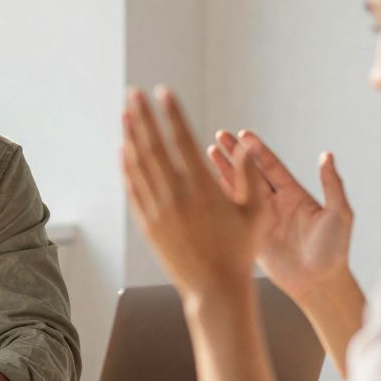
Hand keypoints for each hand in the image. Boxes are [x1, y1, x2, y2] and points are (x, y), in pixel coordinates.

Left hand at [121, 87, 270, 304]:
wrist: (214, 288)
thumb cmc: (241, 250)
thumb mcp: (256, 212)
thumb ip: (249, 176)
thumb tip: (246, 145)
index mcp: (203, 187)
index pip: (182, 140)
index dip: (172, 113)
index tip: (163, 92)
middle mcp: (176, 195)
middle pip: (153, 146)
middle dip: (143, 116)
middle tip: (133, 92)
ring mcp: (158, 210)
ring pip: (139, 165)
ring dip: (131, 137)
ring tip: (126, 114)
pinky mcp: (148, 224)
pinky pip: (134, 189)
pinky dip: (127, 168)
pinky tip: (124, 151)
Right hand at [208, 130, 353, 301]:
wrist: (319, 282)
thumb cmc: (334, 250)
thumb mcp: (339, 214)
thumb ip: (332, 185)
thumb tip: (327, 156)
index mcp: (295, 195)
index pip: (271, 166)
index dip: (257, 150)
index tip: (243, 134)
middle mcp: (275, 203)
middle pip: (250, 172)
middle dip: (235, 153)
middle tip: (219, 135)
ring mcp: (260, 218)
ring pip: (237, 188)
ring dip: (223, 170)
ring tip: (207, 153)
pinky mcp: (250, 234)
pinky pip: (232, 212)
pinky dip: (219, 196)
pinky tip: (205, 184)